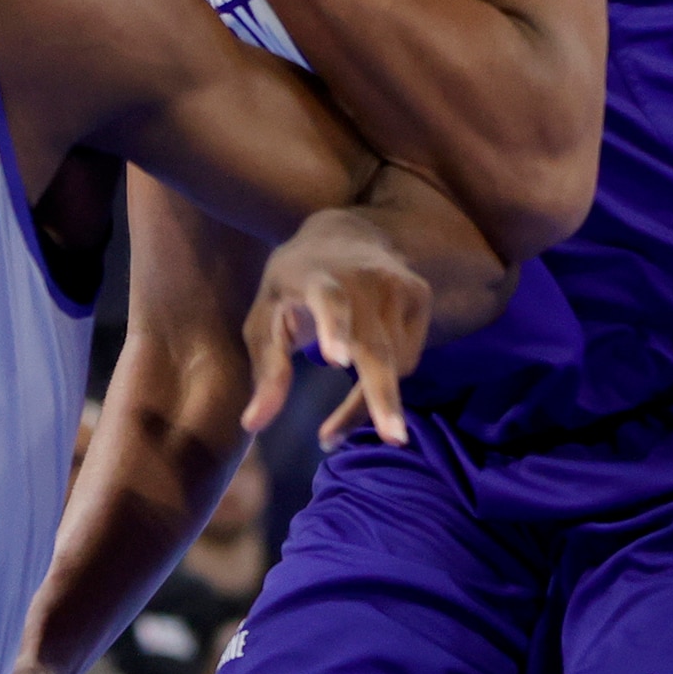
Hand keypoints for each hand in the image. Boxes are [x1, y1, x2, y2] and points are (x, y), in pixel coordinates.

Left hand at [239, 210, 432, 445]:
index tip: (335, 359)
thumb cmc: (291, 288)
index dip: (332, 327)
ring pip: (394, 362)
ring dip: (370, 402)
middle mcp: (363, 278)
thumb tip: (251, 425)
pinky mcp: (420, 294)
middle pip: (376, 344)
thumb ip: (265, 371)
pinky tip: (365, 378)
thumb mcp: (266, 320)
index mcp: (316, 278)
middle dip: (382, 394)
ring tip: (334, 427)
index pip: (328, 300)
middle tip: (393, 439)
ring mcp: (398, 284)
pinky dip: (388, 382)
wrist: (342, 234)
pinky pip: (408, 357)